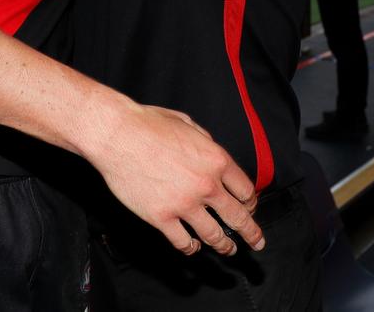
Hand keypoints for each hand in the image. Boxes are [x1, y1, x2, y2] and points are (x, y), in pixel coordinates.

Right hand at [90, 101, 263, 256]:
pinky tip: (191, 246)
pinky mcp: (161, 217)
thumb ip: (205, 141)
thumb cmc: (147, 123)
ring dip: (223, 245)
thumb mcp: (186, 123)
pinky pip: (182, 242)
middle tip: (256, 242)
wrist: (117, 134)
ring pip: (213, 235)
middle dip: (250, 233)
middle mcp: (205, 184)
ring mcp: (184, 204)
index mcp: (215, 159)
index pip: (245, 189)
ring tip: (227, 249)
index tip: (249, 208)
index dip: (250, 202)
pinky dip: (190, 247)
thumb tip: (211, 151)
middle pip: (238, 217)